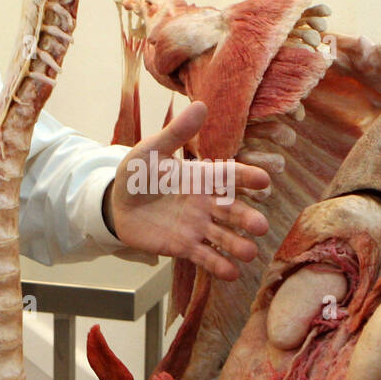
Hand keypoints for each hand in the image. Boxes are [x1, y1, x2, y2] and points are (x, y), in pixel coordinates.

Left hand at [104, 101, 270, 280]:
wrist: (115, 205)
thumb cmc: (136, 174)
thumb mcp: (151, 150)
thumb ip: (175, 133)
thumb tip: (201, 105)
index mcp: (201, 176)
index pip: (229, 176)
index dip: (247, 177)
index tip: (265, 180)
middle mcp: (205, 202)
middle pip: (232, 211)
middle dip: (247, 218)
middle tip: (261, 226)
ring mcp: (197, 226)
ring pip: (222, 236)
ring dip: (237, 245)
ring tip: (249, 253)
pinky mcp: (184, 247)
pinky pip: (205, 257)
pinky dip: (218, 266)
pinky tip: (231, 273)